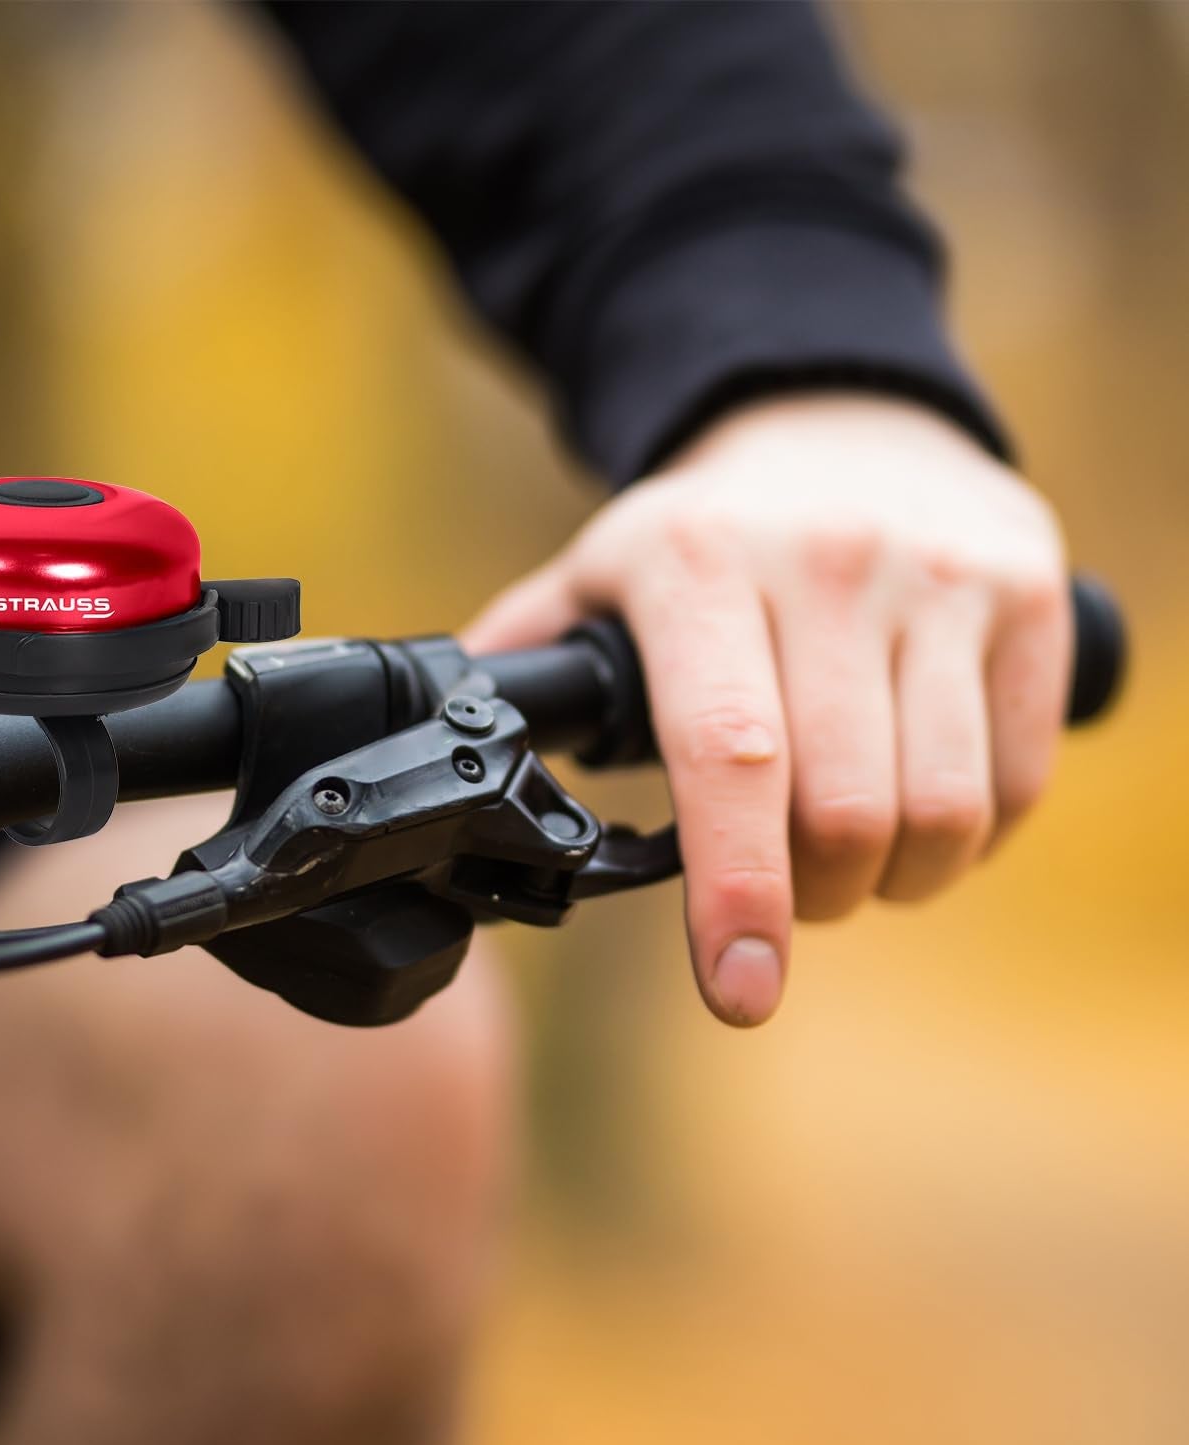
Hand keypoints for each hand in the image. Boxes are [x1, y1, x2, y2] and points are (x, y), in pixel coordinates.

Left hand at [463, 394, 1070, 1026]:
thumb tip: (445, 744)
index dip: (734, 892)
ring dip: (889, 882)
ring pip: (942, 812)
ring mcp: (943, 578)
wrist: (839, 420)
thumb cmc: (708, 532)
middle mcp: (828, 563)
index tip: (736, 991)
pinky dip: (967, 841)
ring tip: (845, 858)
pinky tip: (917, 815)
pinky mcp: (1032, 599)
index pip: (726, 756)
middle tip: (775, 894)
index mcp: (697, 566)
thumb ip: (526, 658)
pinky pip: (1016, 784)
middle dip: (806, 899)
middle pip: (843, 813)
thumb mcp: (602, 567)